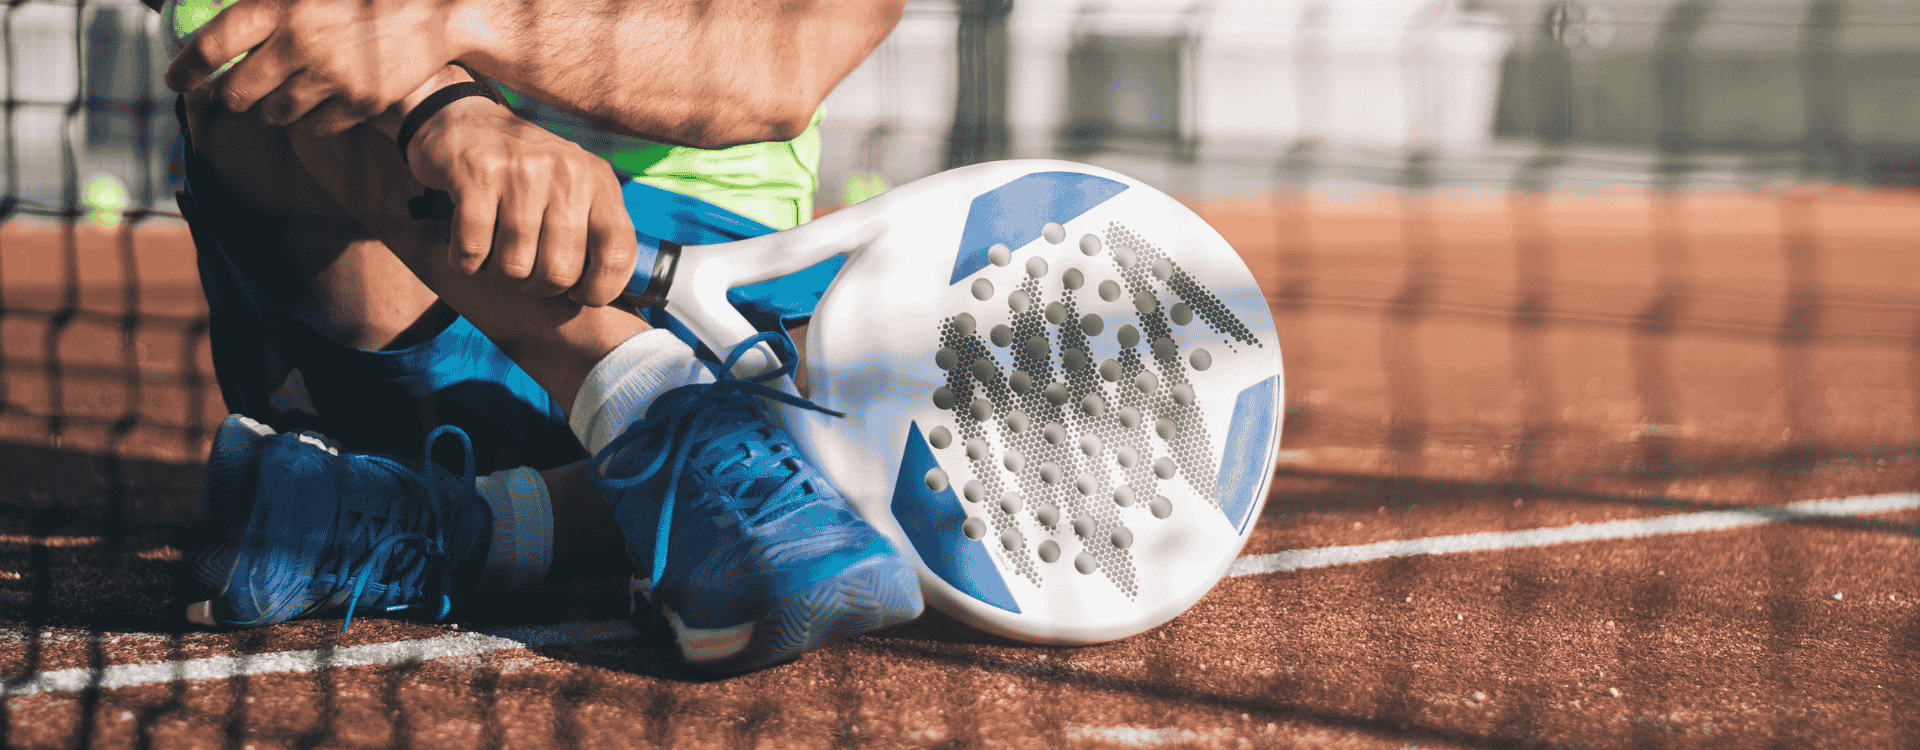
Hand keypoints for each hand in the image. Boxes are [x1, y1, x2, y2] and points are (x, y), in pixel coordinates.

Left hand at [166, 0, 481, 134]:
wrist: (435, 13)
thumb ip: (268, 3)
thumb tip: (226, 10)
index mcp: (280, 7)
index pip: (212, 44)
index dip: (186, 66)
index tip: (177, 79)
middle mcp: (299, 45)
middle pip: (239, 90)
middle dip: (231, 94)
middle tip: (233, 90)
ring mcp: (330, 78)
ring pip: (275, 113)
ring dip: (271, 108)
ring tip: (282, 94)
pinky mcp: (358, 102)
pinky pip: (316, 126)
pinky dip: (311, 119)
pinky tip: (320, 100)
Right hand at [405, 96, 637, 306]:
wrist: (461, 119)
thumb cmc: (523, 171)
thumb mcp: (572, 187)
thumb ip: (592, 228)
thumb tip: (601, 295)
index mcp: (599, 180)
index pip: (617, 253)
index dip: (600, 288)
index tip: (578, 294)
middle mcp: (567, 171)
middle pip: (560, 271)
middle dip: (537, 287)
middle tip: (523, 272)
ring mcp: (522, 171)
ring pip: (515, 266)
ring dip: (498, 274)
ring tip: (493, 254)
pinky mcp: (476, 174)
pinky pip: (473, 250)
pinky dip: (464, 261)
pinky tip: (466, 246)